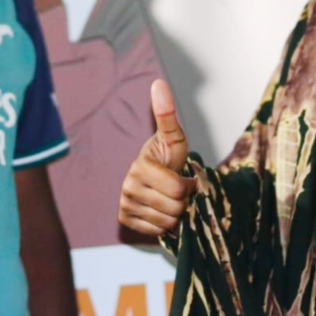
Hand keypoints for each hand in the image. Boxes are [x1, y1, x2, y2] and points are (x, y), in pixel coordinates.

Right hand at [118, 80, 196, 235]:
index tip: (187, 177)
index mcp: (140, 167)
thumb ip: (167, 114)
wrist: (153, 174)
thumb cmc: (167, 155)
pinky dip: (165, 224)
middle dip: (184, 202)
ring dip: (176, 214)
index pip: (179, 190)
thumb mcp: (173, 136)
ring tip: (170, 198)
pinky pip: (157, 232)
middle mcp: (128, 187)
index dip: (190, 186)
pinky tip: (161, 209)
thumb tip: (158, 83)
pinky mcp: (125, 220)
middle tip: (179, 189)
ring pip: (167, 223)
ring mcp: (125, 205)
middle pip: (175, 209)